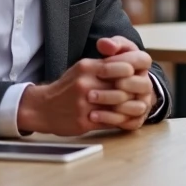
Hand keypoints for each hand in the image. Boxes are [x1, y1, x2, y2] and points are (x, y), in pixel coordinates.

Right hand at [16, 38, 155, 134]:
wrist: (41, 108)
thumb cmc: (66, 87)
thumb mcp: (82, 69)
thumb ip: (103, 65)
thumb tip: (129, 65)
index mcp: (87, 67)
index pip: (122, 66)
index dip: (135, 72)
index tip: (140, 75)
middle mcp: (86, 83)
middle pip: (123, 86)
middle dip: (136, 90)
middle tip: (143, 92)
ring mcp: (84, 103)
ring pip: (119, 105)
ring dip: (131, 106)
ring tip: (138, 105)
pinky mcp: (83, 121)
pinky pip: (110, 121)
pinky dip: (122, 120)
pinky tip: (127, 118)